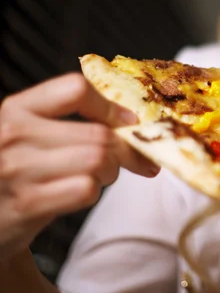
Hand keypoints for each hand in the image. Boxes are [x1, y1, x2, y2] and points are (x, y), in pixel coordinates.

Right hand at [0, 74, 159, 259]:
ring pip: (97, 160)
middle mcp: (13, 134)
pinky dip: (93, 192)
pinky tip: (79, 192)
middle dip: (123, 150)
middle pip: (98, 133)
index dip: (111, 107)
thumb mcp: (32, 134)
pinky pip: (86, 189)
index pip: (76, 89)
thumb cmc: (21, 171)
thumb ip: (71, 119)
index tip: (129, 122)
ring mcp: (18, 169)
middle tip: (127, 160)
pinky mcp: (28, 202)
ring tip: (98, 175)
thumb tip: (133, 122)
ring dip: (109, 171)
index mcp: (18, 108)